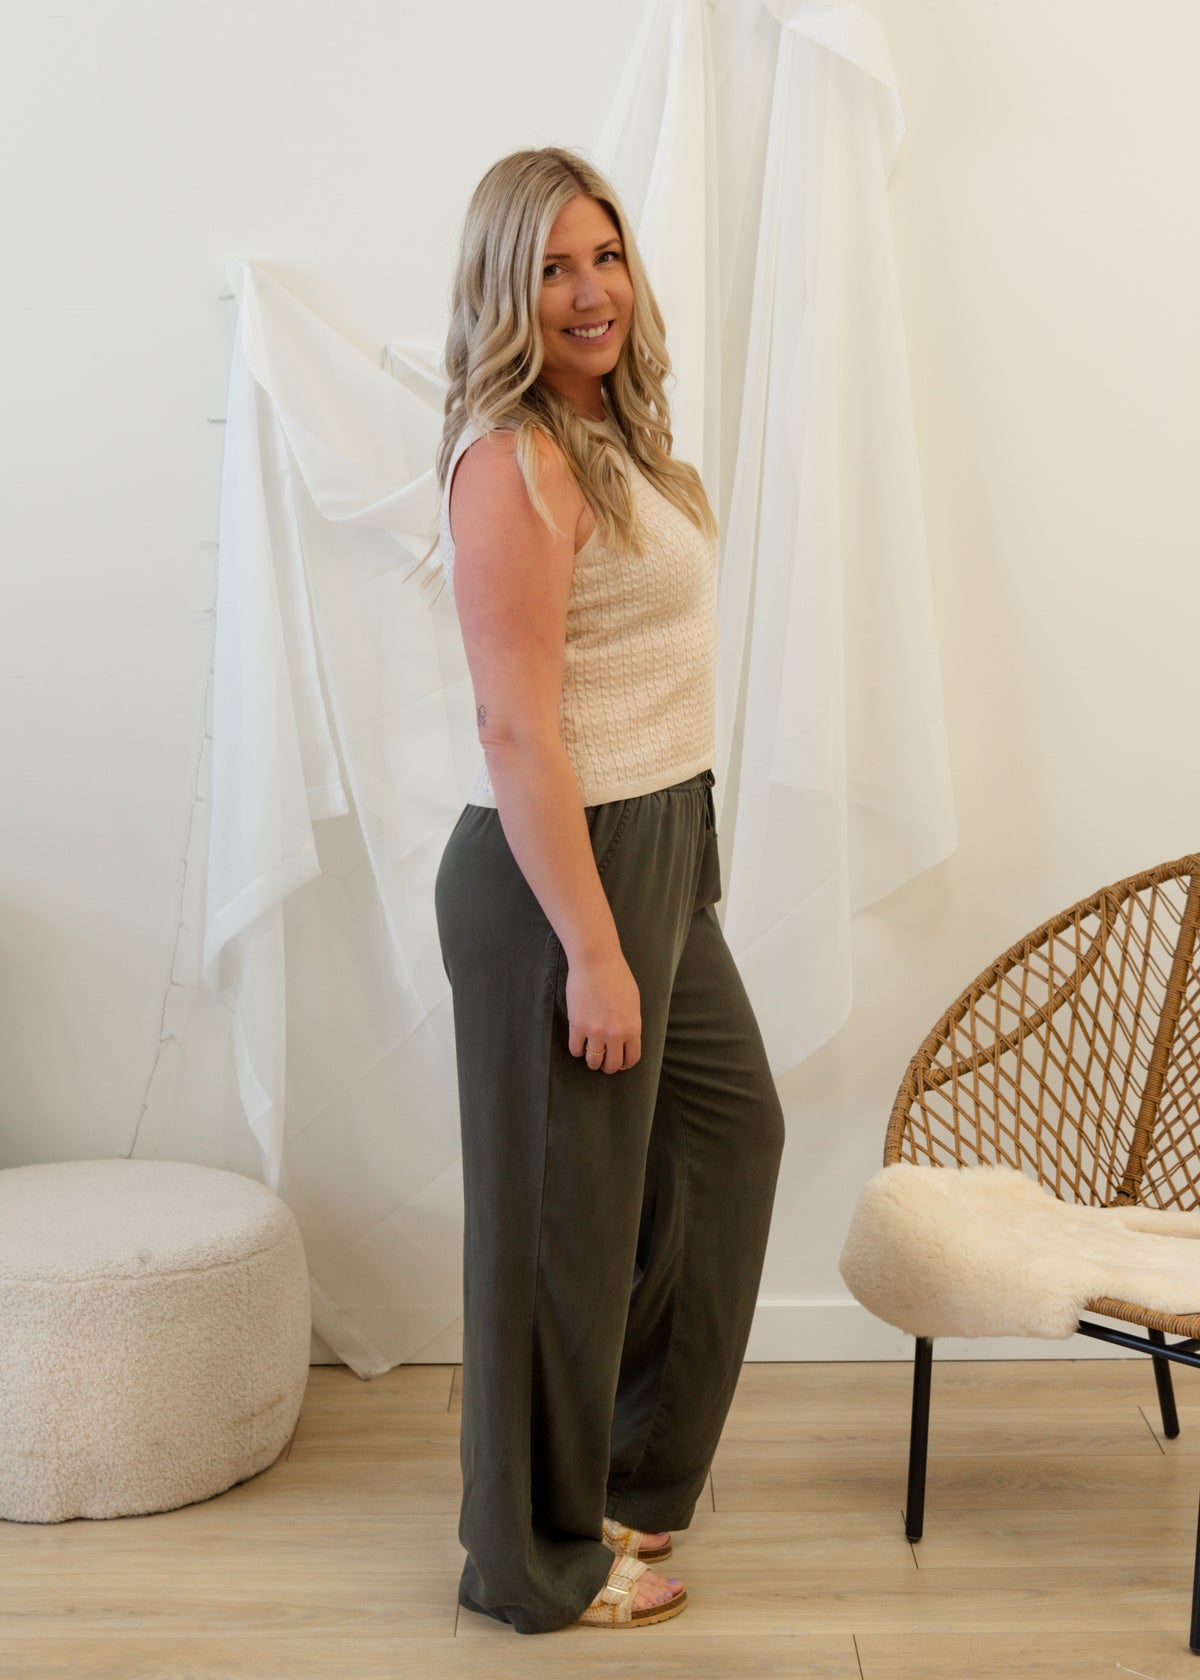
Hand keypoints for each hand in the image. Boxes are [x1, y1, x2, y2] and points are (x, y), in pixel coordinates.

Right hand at [566, 949, 641, 1073]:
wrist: (596, 961)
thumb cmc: (617, 976)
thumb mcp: (633, 1002)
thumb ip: (631, 1023)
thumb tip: (626, 1039)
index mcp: (632, 1027)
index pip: (631, 1058)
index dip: (625, 1064)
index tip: (620, 1062)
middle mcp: (615, 1033)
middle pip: (612, 1065)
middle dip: (608, 1066)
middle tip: (604, 1060)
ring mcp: (595, 1031)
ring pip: (592, 1061)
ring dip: (591, 1061)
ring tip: (590, 1054)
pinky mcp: (577, 1025)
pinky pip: (575, 1049)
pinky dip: (577, 1050)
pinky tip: (579, 1042)